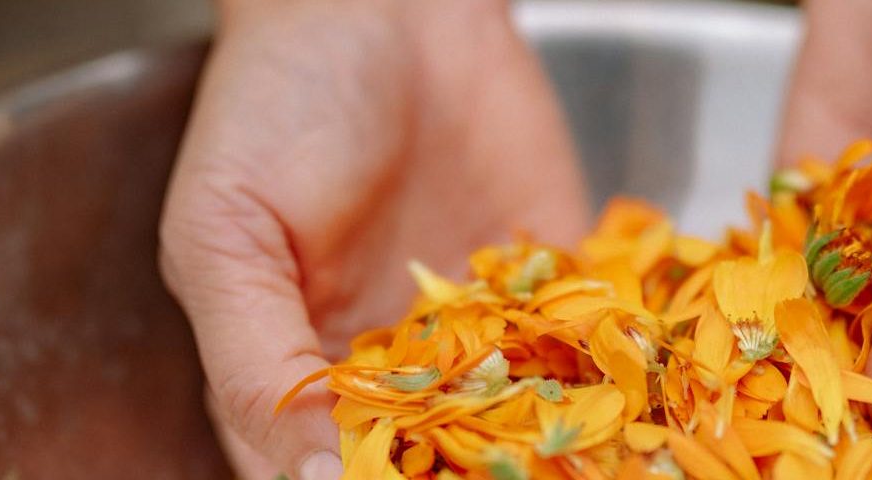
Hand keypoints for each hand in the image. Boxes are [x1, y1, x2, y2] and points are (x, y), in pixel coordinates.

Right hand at [158, 1, 587, 477]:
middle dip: (467, 476)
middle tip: (510, 479)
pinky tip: (643, 414)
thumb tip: (307, 479)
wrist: (385, 1)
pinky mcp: (552, 280)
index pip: (327, 474)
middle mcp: (393, 366)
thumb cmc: (277, 102)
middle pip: (430, 464)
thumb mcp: (228, 234)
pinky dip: (620, 383)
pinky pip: (591, 350)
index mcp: (297, 371)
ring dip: (550, 452)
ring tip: (590, 466)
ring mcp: (480, 329)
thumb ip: (257, 359)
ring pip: (519, 426)